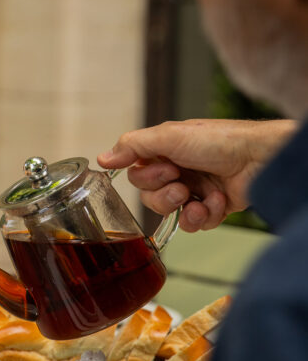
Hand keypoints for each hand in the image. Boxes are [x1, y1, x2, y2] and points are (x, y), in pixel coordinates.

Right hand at [97, 118, 295, 231]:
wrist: (259, 159)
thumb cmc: (219, 141)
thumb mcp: (169, 136)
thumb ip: (133, 146)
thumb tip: (102, 158)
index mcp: (164, 152)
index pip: (137, 176)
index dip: (148, 178)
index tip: (167, 169)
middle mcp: (177, 171)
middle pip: (150, 198)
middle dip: (165, 196)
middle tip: (182, 185)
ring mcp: (194, 191)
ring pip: (170, 214)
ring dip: (184, 209)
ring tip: (200, 198)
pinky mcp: (211, 209)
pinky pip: (195, 224)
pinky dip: (206, 215)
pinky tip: (217, 201)